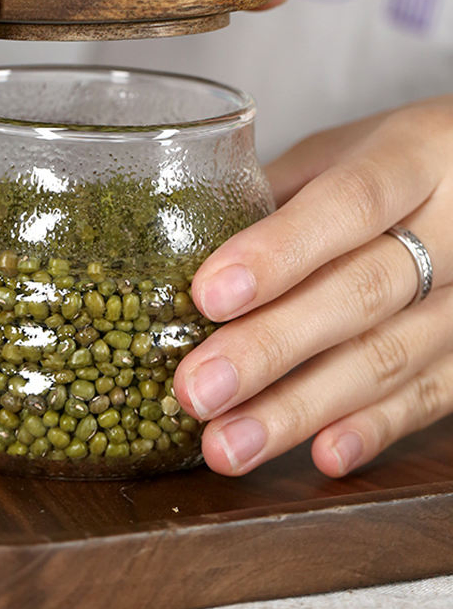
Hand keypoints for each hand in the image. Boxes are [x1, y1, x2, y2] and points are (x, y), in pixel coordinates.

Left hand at [173, 96, 452, 476]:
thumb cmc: (397, 162)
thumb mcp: (342, 152)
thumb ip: (275, 192)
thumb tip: (182, 243)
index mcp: (414, 157)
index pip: (346, 204)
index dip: (278, 252)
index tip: (208, 296)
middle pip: (360, 293)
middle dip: (270, 348)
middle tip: (197, 390)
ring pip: (389, 358)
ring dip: (301, 409)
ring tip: (228, 445)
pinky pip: (432, 396)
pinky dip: (373, 428)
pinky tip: (320, 455)